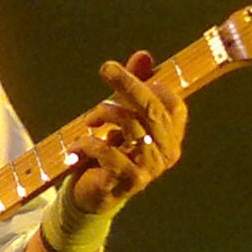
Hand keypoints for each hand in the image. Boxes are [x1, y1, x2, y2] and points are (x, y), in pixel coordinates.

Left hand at [66, 50, 186, 215]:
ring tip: (89, 120)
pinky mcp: (131, 182)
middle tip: (106, 68)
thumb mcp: (120, 117)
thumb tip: (144, 55)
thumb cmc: (109, 153)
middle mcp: (167, 151)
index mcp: (170, 135)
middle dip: (129, 85)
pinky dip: (90, 145)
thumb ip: (133, 88)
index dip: (152, 85)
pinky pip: (111, 154)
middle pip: (153, 110)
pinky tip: (77, 146)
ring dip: (105, 114)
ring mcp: (151, 168)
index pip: (173, 104)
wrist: (93, 196)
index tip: (125, 74)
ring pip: (132, 127)